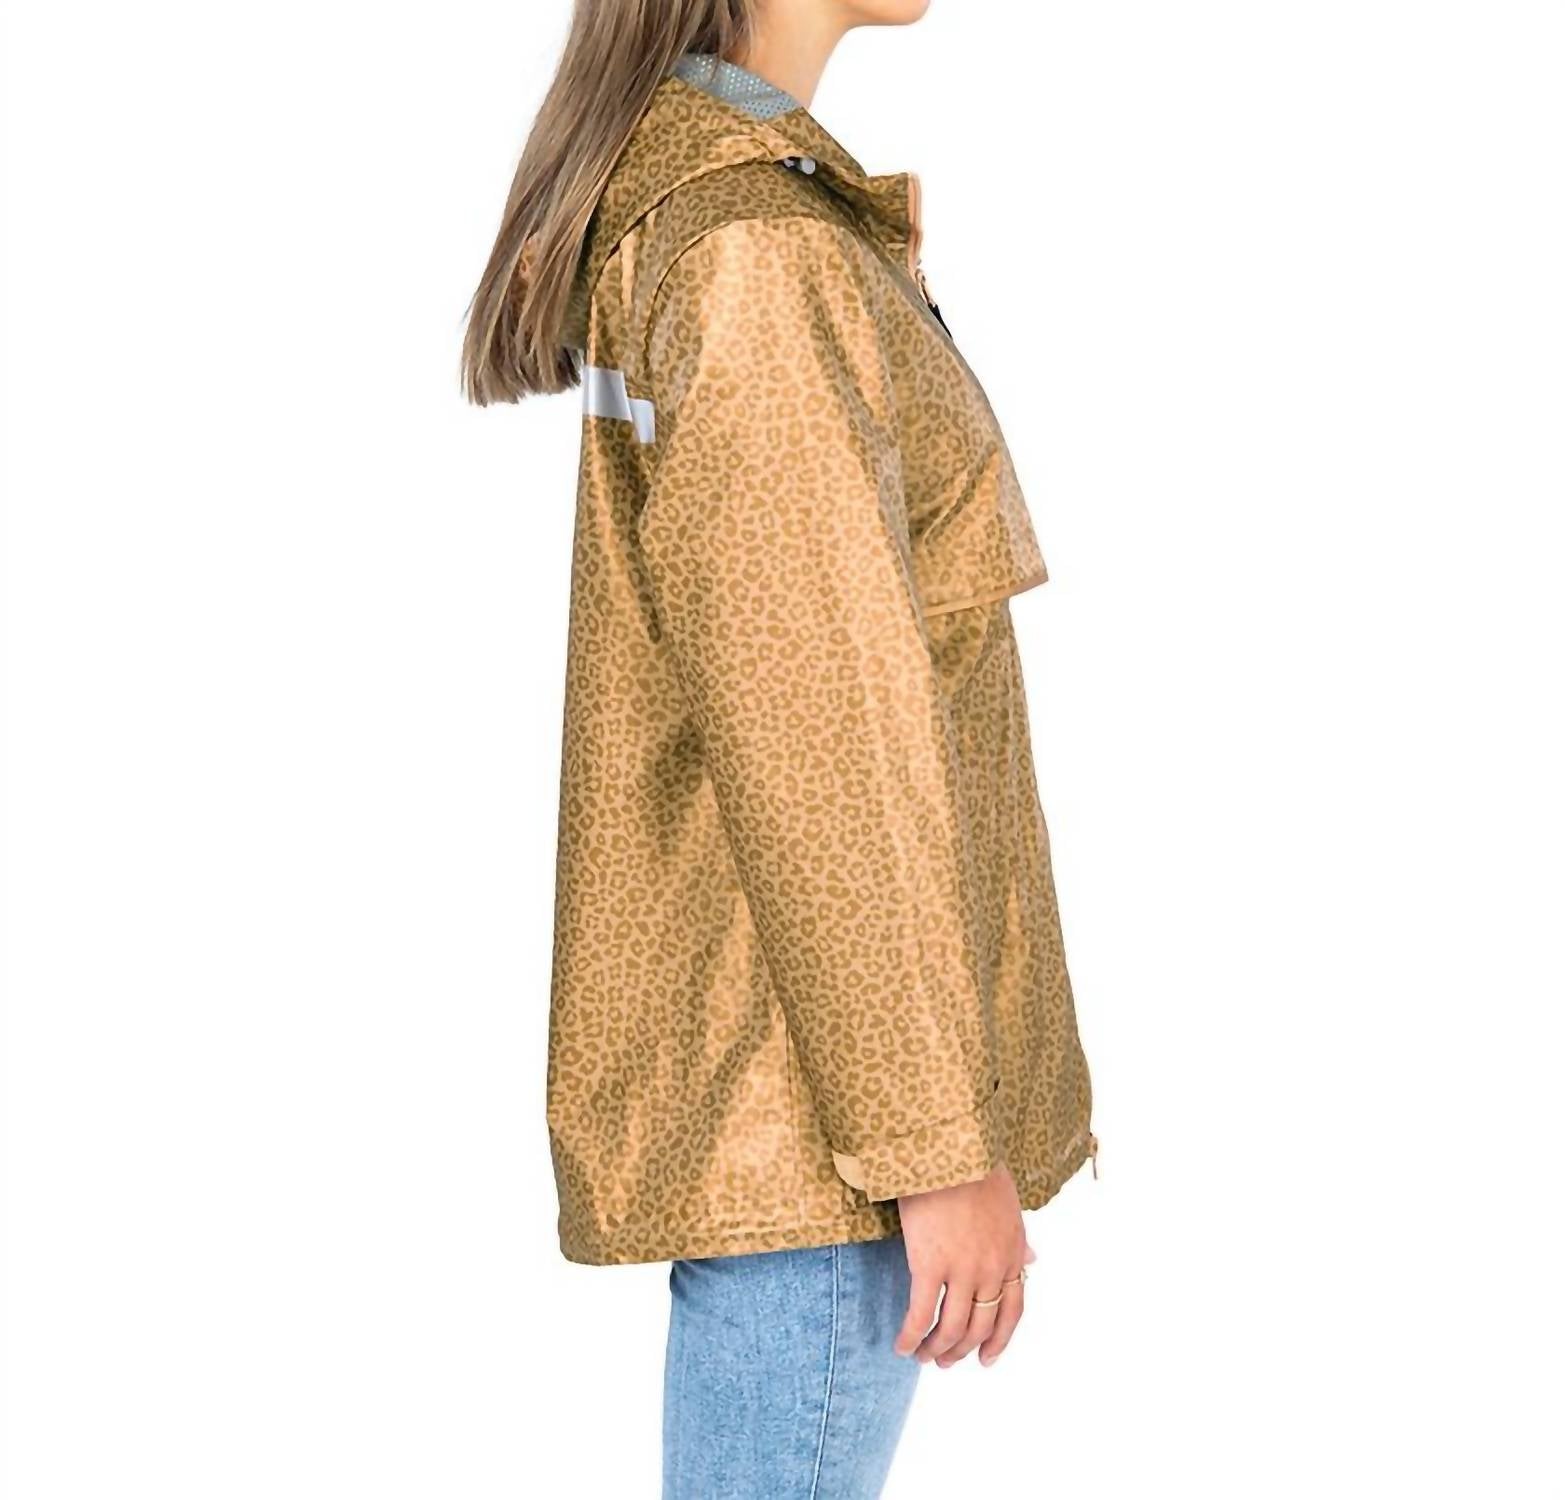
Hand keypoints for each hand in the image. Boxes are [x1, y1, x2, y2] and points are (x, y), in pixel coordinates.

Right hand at [894, 1165, 1033, 1367]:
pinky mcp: (930, 1264)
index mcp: (1012, 1253)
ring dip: (936, 1349)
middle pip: (980, 1326)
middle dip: (962, 1349)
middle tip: (945, 1361)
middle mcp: (992, 1269)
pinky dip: (911, 1336)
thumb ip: (1018, 1239)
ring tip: (921, 1357)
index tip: (986, 1359)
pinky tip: (901, 1345)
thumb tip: (1034, 1261)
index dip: (999, 1340)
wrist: (950, 1146)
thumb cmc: (974, 1166)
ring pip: (952, 1328)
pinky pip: (920, 1314)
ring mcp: (962, 1270)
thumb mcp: (1008, 1205)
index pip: (1012, 1311)